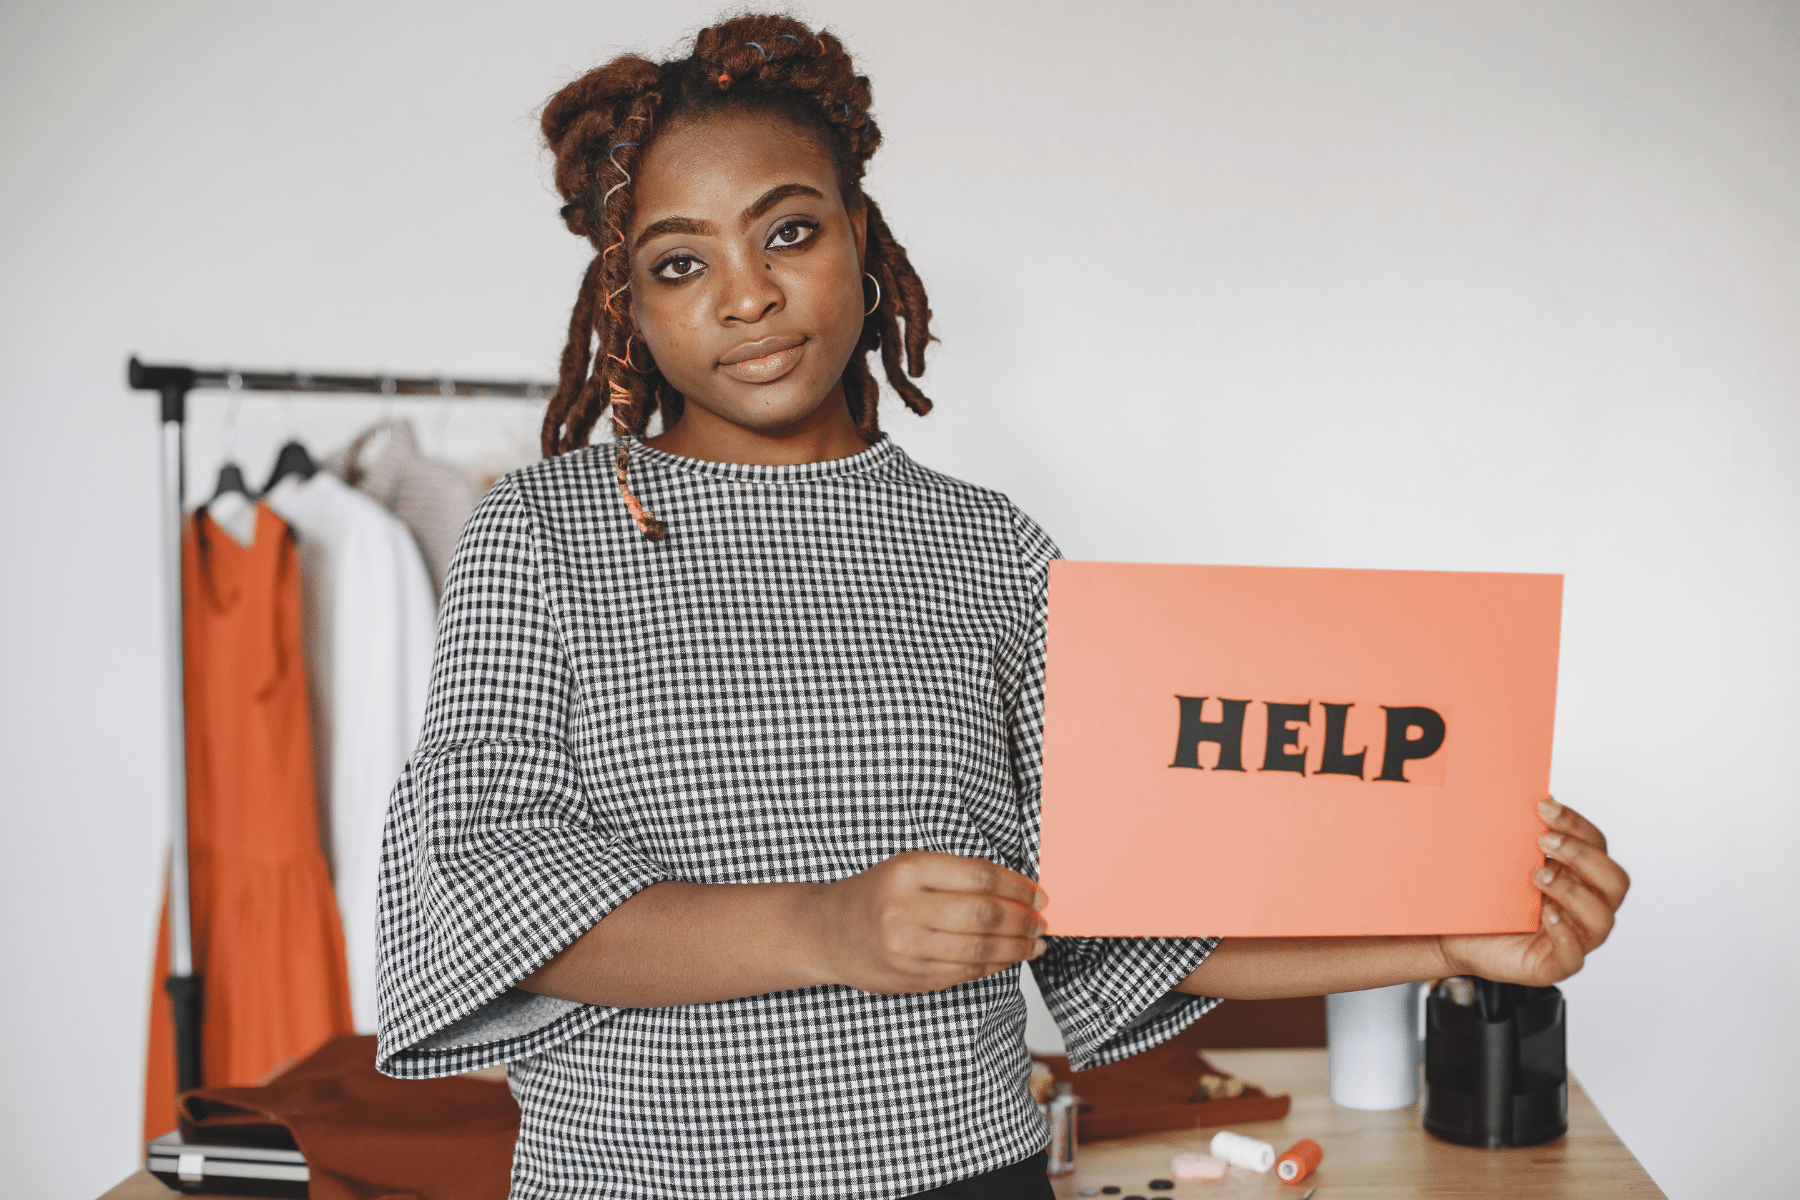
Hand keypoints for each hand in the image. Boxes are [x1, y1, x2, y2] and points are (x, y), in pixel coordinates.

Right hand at [815, 852, 1048, 994]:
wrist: (826, 932)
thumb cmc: (875, 895)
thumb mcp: (909, 868)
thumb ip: (957, 875)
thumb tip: (1018, 890)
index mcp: (909, 871)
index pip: (980, 876)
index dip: (1018, 886)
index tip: (1038, 893)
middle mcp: (906, 909)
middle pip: (984, 914)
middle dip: (1023, 919)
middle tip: (1041, 920)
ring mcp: (908, 948)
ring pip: (980, 950)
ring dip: (1017, 947)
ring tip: (1035, 942)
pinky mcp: (912, 978)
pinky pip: (967, 974)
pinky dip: (996, 966)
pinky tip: (1010, 957)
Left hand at [1439, 798, 1629, 986]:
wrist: (1451, 934)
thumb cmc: (1482, 897)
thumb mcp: (1502, 861)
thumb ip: (1520, 834)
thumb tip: (1530, 794)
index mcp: (1576, 876)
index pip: (1597, 846)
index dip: (1576, 824)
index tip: (1543, 806)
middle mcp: (1582, 907)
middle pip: (1614, 881)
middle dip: (1582, 856)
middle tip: (1542, 840)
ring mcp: (1573, 938)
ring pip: (1601, 918)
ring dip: (1572, 891)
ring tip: (1537, 877)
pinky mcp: (1554, 965)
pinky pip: (1574, 956)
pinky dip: (1565, 934)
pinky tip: (1545, 915)